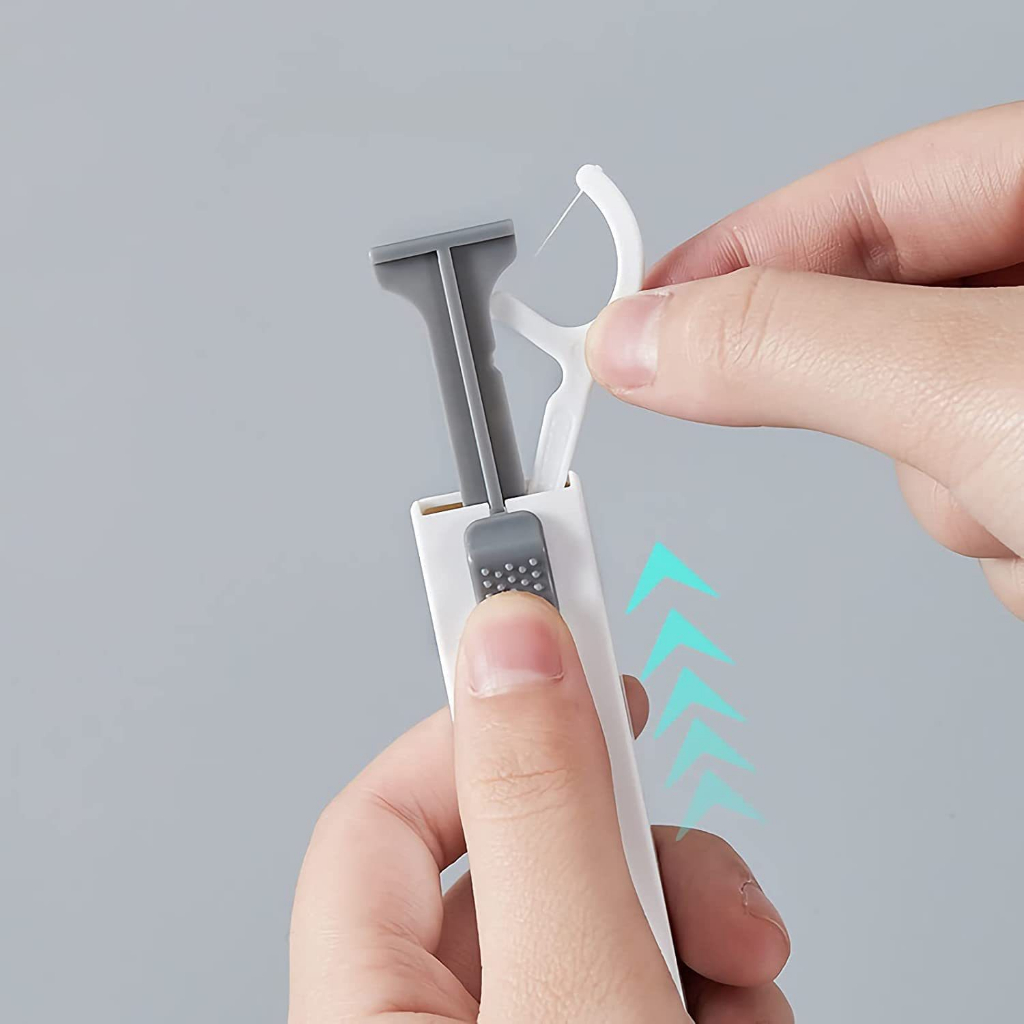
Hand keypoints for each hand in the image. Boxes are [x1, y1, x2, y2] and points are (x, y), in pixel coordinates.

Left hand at [289, 593, 790, 1022]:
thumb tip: (511, 640)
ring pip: (598, 919)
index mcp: (363, 1009)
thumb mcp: (574, 986)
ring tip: (744, 971)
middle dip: (636, 850)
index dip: (483, 719)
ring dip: (693, 924)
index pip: (390, 809)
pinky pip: (638, 982)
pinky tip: (739, 1010)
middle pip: (523, 862)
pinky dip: (707, 981)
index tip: (564, 638)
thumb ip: (540, 811)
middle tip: (703, 876)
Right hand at [586, 102, 1023, 618]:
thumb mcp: (975, 384)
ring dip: (951, 493)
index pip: (873, 191)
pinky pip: (976, 498)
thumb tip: (640, 338)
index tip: (643, 313)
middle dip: (883, 410)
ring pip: (930, 434)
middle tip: (899, 435)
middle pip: (891, 323)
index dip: (746, 249)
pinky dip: (997, 538)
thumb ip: (791, 349)